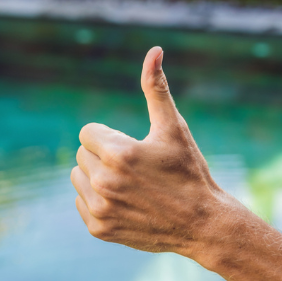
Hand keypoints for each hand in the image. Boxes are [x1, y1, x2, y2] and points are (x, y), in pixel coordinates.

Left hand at [71, 46, 245, 261]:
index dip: (110, 138)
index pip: (88, 133)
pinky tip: (126, 204)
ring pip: (78, 178)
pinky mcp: (99, 230)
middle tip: (136, 169)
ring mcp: (100, 209)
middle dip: (104, 157)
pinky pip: (81, 203)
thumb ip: (156, 88)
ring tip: (129, 185)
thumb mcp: (174, 127)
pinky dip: (98, 201)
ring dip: (97, 178)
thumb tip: (154, 50)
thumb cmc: (189, 171)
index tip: (133, 149)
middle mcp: (104, 182)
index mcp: (119, 153)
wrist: (202, 224)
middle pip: (83, 155)